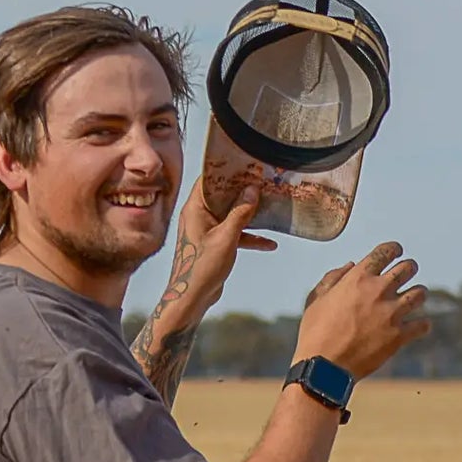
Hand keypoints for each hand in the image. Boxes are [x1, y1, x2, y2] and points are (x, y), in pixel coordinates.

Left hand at [165, 176, 275, 312]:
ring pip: (230, 215)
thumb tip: (252, 190)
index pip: (209, 180)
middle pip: (223, 196)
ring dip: (249, 214)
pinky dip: (249, 236)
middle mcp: (199, 216)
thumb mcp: (226, 237)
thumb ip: (240, 213)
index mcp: (195, 208)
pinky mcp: (214, 244)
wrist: (191, 297)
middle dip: (243, 190)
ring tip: (269, 206)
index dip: (226, 170)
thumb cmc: (202, 266)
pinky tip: (269, 243)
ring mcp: (206, 230)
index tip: (245, 164)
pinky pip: (234, 234)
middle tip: (263, 181)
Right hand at [294, 241, 430, 379]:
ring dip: (417, 294)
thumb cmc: (315, 333)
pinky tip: (415, 326)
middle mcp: (378, 291)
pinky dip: (421, 325)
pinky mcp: (399, 336)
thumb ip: (333, 278)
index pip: (386, 252)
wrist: (324, 367)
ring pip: (420, 293)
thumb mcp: (316, 300)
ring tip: (413, 299)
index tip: (396, 252)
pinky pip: (423, 325)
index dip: (394, 249)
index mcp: (358, 278)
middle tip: (407, 274)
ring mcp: (391, 313)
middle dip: (409, 269)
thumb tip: (350, 265)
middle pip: (409, 268)